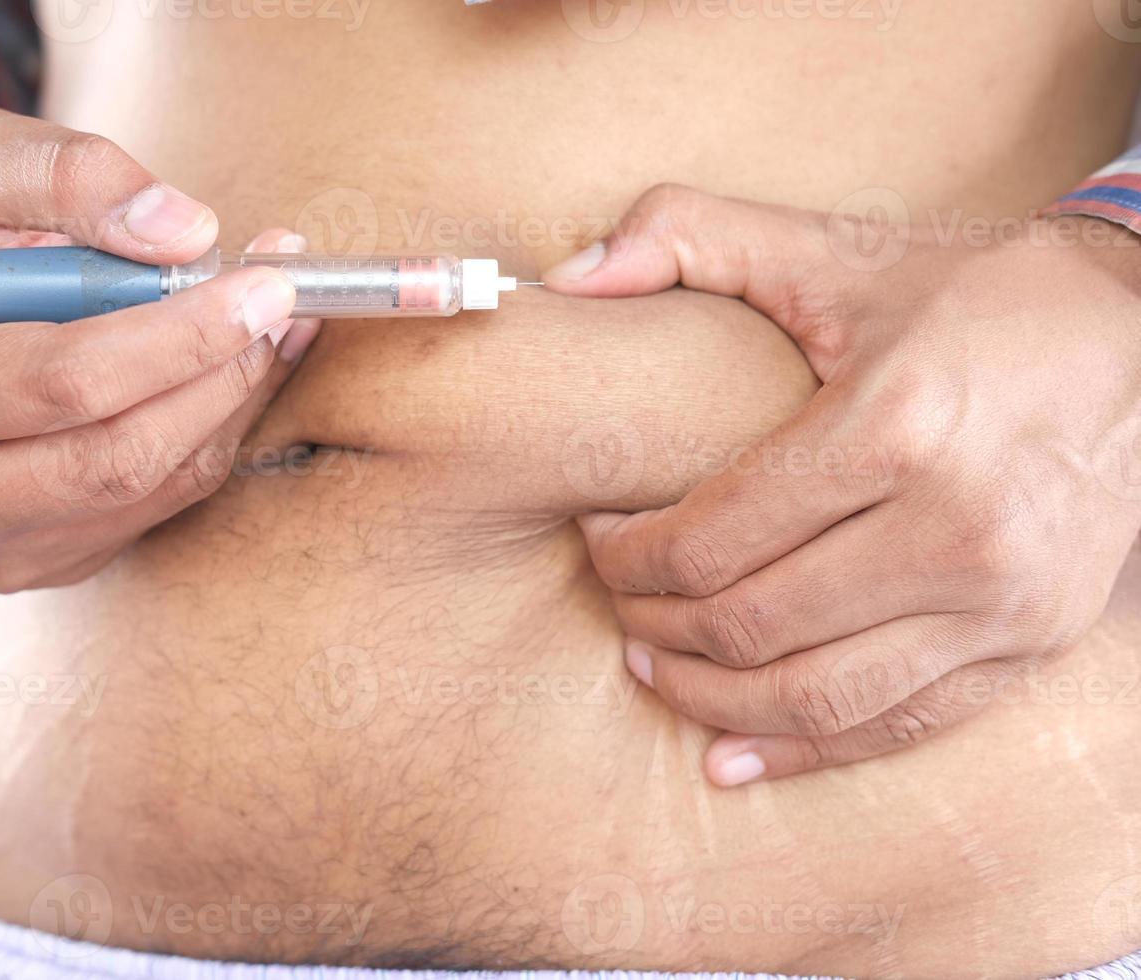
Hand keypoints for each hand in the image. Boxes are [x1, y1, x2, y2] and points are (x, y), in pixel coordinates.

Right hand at [0, 108, 320, 592]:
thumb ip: (72, 176)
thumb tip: (186, 231)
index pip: (61, 379)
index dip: (176, 334)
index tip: (262, 282)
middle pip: (115, 456)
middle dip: (219, 373)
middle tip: (282, 305)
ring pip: (147, 487)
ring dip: (230, 403)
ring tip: (272, 326)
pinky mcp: (40, 562)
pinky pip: (156, 507)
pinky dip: (213, 434)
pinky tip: (235, 372)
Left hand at [547, 184, 1140, 783]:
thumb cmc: (969, 293)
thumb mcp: (830, 248)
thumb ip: (686, 235)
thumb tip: (562, 277)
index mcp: (896, 425)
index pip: (715, 537)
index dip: (629, 554)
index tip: (599, 537)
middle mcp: (958, 525)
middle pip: (753, 623)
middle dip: (655, 624)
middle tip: (617, 602)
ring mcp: (1006, 599)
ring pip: (816, 697)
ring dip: (711, 697)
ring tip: (654, 669)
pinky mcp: (1034, 642)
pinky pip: (899, 726)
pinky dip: (805, 752)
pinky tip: (731, 753)